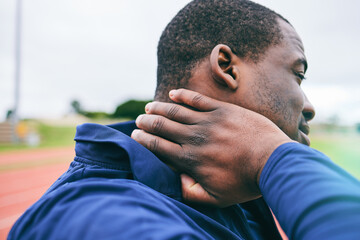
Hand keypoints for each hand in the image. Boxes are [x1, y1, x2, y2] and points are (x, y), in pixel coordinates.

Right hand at [131, 89, 291, 206]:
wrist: (272, 161)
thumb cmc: (244, 182)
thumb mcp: (216, 198)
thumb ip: (191, 192)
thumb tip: (175, 180)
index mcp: (190, 159)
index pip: (159, 146)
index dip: (144, 139)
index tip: (135, 135)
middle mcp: (194, 137)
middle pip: (164, 126)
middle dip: (147, 122)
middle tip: (139, 119)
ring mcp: (208, 121)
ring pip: (176, 111)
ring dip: (160, 108)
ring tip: (149, 106)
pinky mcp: (222, 110)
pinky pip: (198, 99)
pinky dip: (183, 95)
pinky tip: (173, 93)